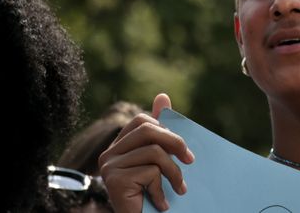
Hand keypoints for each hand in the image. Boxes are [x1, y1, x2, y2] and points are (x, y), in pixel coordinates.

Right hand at [99, 93, 194, 212]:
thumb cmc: (153, 192)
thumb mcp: (160, 160)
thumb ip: (161, 131)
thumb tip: (163, 96)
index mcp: (119, 146)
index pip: (142, 120)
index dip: (166, 129)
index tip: (183, 149)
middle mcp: (108, 154)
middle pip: (148, 130)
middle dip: (175, 143)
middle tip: (191, 161)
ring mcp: (109, 167)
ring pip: (154, 152)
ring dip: (174, 172)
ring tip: (179, 189)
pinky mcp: (114, 180)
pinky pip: (151, 172)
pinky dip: (162, 188)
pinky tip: (162, 203)